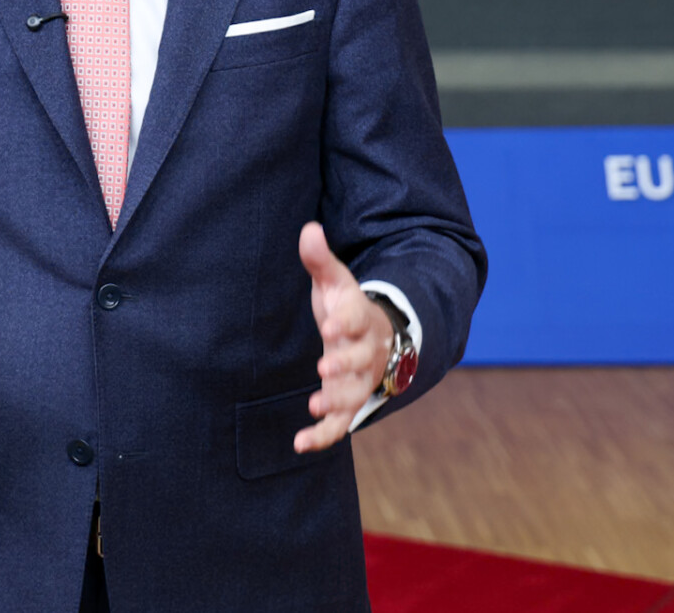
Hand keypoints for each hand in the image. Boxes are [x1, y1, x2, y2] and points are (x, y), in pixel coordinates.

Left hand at [294, 221, 390, 453]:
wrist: (373, 338)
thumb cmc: (346, 307)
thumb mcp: (335, 282)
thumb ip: (320, 260)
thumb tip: (309, 228)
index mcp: (362, 319)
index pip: (357, 319)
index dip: (346, 322)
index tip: (331, 324)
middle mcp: (366, 353)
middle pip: (360, 361)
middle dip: (345, 364)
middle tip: (325, 366)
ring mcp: (359, 381)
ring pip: (354, 395)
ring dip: (336, 402)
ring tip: (315, 406)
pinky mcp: (347, 403)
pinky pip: (340, 424)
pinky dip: (324, 435)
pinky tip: (299, 444)